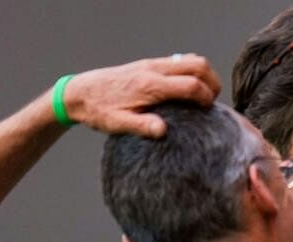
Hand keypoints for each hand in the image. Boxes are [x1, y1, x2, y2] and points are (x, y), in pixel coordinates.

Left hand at [63, 54, 221, 136]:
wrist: (79, 93)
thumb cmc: (99, 111)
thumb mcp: (118, 124)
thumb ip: (142, 126)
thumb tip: (163, 131)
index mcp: (150, 86)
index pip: (192, 84)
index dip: (207, 97)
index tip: (208, 111)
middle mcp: (154, 70)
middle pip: (198, 65)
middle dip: (212, 82)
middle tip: (211, 101)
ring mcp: (152, 64)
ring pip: (191, 60)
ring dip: (204, 75)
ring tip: (203, 95)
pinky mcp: (149, 64)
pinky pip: (180, 61)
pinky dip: (192, 71)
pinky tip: (187, 88)